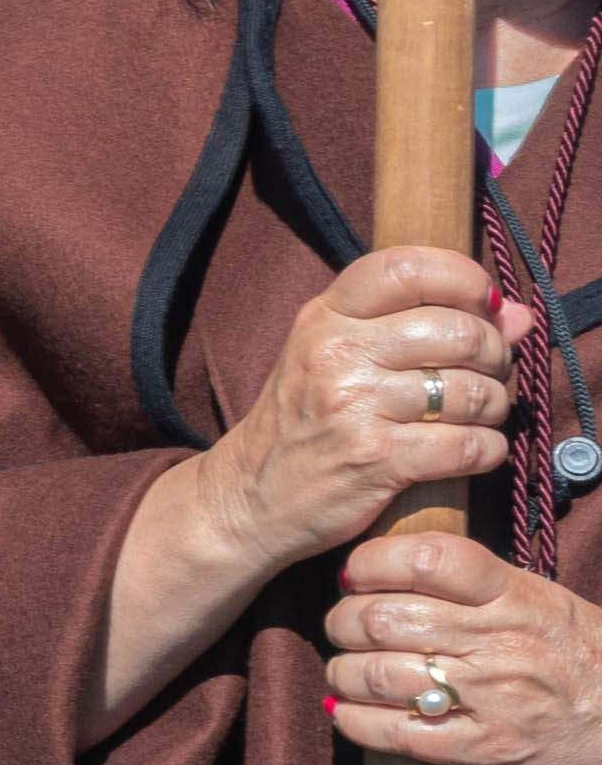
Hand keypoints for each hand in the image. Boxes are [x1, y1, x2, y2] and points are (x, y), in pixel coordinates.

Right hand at [213, 247, 520, 559]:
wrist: (248, 497)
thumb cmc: (304, 421)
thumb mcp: (341, 357)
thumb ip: (422, 325)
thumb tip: (516, 314)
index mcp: (325, 318)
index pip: (407, 268)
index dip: (464, 279)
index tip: (481, 305)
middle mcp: (336, 355)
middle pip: (460, 332)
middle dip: (494, 357)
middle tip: (486, 375)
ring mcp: (354, 407)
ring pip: (474, 391)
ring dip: (494, 408)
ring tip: (478, 416)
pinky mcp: (376, 460)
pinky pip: (468, 446)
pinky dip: (487, 451)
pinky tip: (473, 452)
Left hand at [326, 527, 601, 764]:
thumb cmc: (585, 657)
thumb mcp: (546, 602)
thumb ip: (481, 584)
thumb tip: (400, 564)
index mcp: (517, 596)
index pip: (429, 559)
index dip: (373, 561)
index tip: (356, 573)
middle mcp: (500, 642)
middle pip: (382, 618)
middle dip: (342, 621)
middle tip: (342, 627)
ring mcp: (490, 698)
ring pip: (375, 675)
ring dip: (343, 673)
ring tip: (346, 671)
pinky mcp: (484, 749)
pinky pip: (393, 734)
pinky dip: (356, 722)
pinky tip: (349, 713)